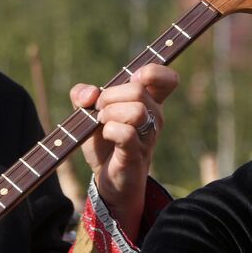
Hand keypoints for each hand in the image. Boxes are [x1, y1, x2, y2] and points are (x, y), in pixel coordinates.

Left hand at [70, 64, 178, 239]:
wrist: (107, 180)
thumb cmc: (105, 142)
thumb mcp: (89, 113)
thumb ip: (83, 95)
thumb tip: (89, 93)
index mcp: (149, 102)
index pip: (168, 79)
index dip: (152, 72)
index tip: (132, 79)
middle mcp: (154, 117)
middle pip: (139, 90)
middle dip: (110, 95)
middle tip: (99, 109)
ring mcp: (148, 137)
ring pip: (136, 110)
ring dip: (110, 113)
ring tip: (102, 122)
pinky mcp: (136, 154)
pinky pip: (126, 134)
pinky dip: (109, 130)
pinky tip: (106, 135)